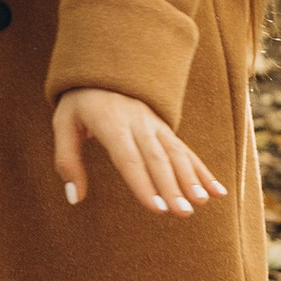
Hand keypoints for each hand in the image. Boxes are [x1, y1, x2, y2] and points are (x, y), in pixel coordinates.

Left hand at [52, 88, 225, 218]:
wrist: (103, 66)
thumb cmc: (80, 102)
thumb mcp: (63, 124)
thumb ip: (67, 160)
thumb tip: (74, 198)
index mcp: (111, 123)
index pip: (129, 158)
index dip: (143, 184)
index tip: (156, 208)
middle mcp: (137, 123)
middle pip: (157, 159)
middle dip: (172, 187)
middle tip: (183, 213)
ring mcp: (154, 124)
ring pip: (176, 153)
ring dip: (191, 179)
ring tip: (201, 202)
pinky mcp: (165, 128)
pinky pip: (186, 150)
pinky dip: (202, 171)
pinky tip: (216, 191)